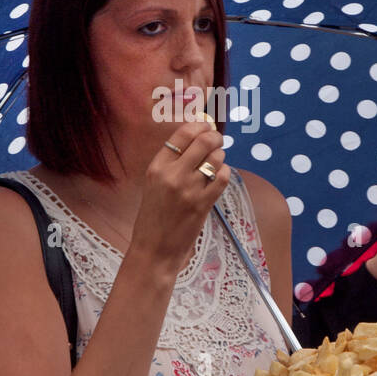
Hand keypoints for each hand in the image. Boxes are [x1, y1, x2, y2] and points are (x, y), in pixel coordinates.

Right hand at [130, 117, 229, 273]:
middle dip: (215, 137)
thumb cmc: (152, 217)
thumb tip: (196, 141)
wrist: (153, 249)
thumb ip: (171, 164)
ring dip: (220, 156)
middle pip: (203, 142)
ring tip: (216, 160)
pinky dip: (224, 172)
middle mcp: (173, 175)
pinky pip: (222, 178)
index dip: (199, 125)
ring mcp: (189, 190)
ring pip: (215, 158)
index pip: (183, 134)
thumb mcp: (153, 185)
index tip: (206, 125)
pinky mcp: (203, 204)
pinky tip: (219, 175)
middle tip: (217, 139)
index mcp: (157, 167)